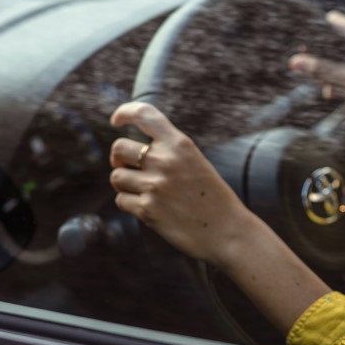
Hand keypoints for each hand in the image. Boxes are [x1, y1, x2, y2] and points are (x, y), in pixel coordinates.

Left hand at [109, 102, 259, 265]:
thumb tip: (133, 151)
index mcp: (180, 144)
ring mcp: (154, 186)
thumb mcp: (196, 162)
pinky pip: (121, 200)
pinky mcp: (147, 210)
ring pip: (116, 176)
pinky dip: (129, 204)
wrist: (227, 231)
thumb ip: (169, 152)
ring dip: (124, 184)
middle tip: (128, 168)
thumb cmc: (213, 198)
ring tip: (142, 191)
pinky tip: (148, 208)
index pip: (144, 115)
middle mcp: (165, 161)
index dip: (124, 113)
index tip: (117, 121)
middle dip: (118, 159)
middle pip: (119, 148)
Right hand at [289, 11, 344, 129]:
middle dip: (326, 52)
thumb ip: (319, 70)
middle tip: (307, 56)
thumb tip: (294, 61)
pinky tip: (337, 90)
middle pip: (344, 39)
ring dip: (336, 68)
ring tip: (324, 85)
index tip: (305, 30)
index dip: (319, 28)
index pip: (338, 24)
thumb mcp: (344, 82)